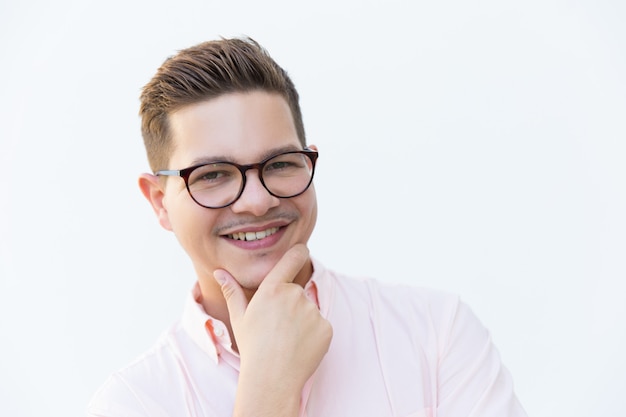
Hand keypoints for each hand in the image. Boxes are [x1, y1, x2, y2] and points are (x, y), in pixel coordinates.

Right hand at [214, 244, 332, 416]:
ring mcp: (312, 311)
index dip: (299, 251)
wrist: (271, 378)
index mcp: (273, 289)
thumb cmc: (252, 347)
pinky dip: (314, 334)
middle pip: (297, 292)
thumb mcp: (240, 317)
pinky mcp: (326, 327)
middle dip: (291, 305)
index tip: (302, 250)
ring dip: (302, 321)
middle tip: (278, 327)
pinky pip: (320, 326)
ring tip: (287, 339)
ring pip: (309, 310)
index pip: (294, 257)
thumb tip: (220, 272)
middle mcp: (295, 295)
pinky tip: (300, 347)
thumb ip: (233, 291)